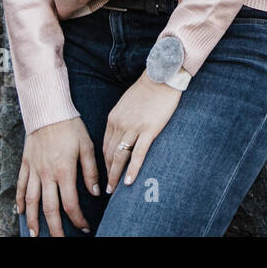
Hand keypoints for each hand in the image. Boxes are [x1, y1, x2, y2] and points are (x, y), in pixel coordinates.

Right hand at [17, 117, 99, 236]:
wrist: (48, 110)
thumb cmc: (70, 127)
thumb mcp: (87, 146)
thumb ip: (91, 171)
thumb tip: (97, 192)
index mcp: (64, 171)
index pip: (70, 203)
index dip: (77, 219)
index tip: (85, 227)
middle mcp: (46, 174)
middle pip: (49, 208)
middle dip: (55, 228)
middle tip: (60, 241)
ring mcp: (33, 170)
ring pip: (30, 201)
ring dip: (32, 220)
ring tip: (35, 235)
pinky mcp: (25, 164)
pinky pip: (20, 185)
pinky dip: (18, 200)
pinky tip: (19, 212)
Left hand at [103, 72, 181, 193]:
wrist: (162, 77)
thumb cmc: (147, 90)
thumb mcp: (127, 104)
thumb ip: (122, 119)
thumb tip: (121, 133)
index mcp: (113, 118)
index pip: (105, 146)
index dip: (104, 163)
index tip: (106, 173)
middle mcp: (120, 124)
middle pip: (109, 154)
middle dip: (107, 173)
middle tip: (107, 189)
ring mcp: (134, 128)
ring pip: (120, 157)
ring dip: (115, 176)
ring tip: (114, 190)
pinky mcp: (149, 130)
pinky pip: (138, 154)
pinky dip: (132, 169)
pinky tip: (129, 181)